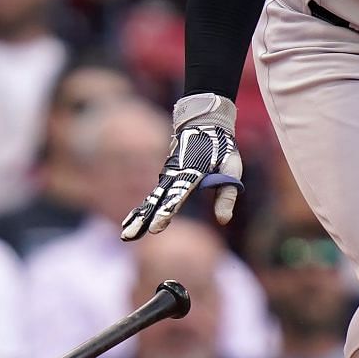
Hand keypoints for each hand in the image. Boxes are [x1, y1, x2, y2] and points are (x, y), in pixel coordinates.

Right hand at [120, 93, 244, 239]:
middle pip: (155, 200)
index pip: (177, 196)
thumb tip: (223, 221)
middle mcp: (174, 174)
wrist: (204, 121)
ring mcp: (168, 173)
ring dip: (139, 216)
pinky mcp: (166, 174)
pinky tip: (133, 220)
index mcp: (192, 172)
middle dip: (142, 219)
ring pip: (151, 198)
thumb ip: (227, 195)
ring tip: (126, 234)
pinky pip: (154, 194)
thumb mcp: (232, 168)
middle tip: (127, 236)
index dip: (166, 212)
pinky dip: (143, 207)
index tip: (155, 228)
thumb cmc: (221, 147)